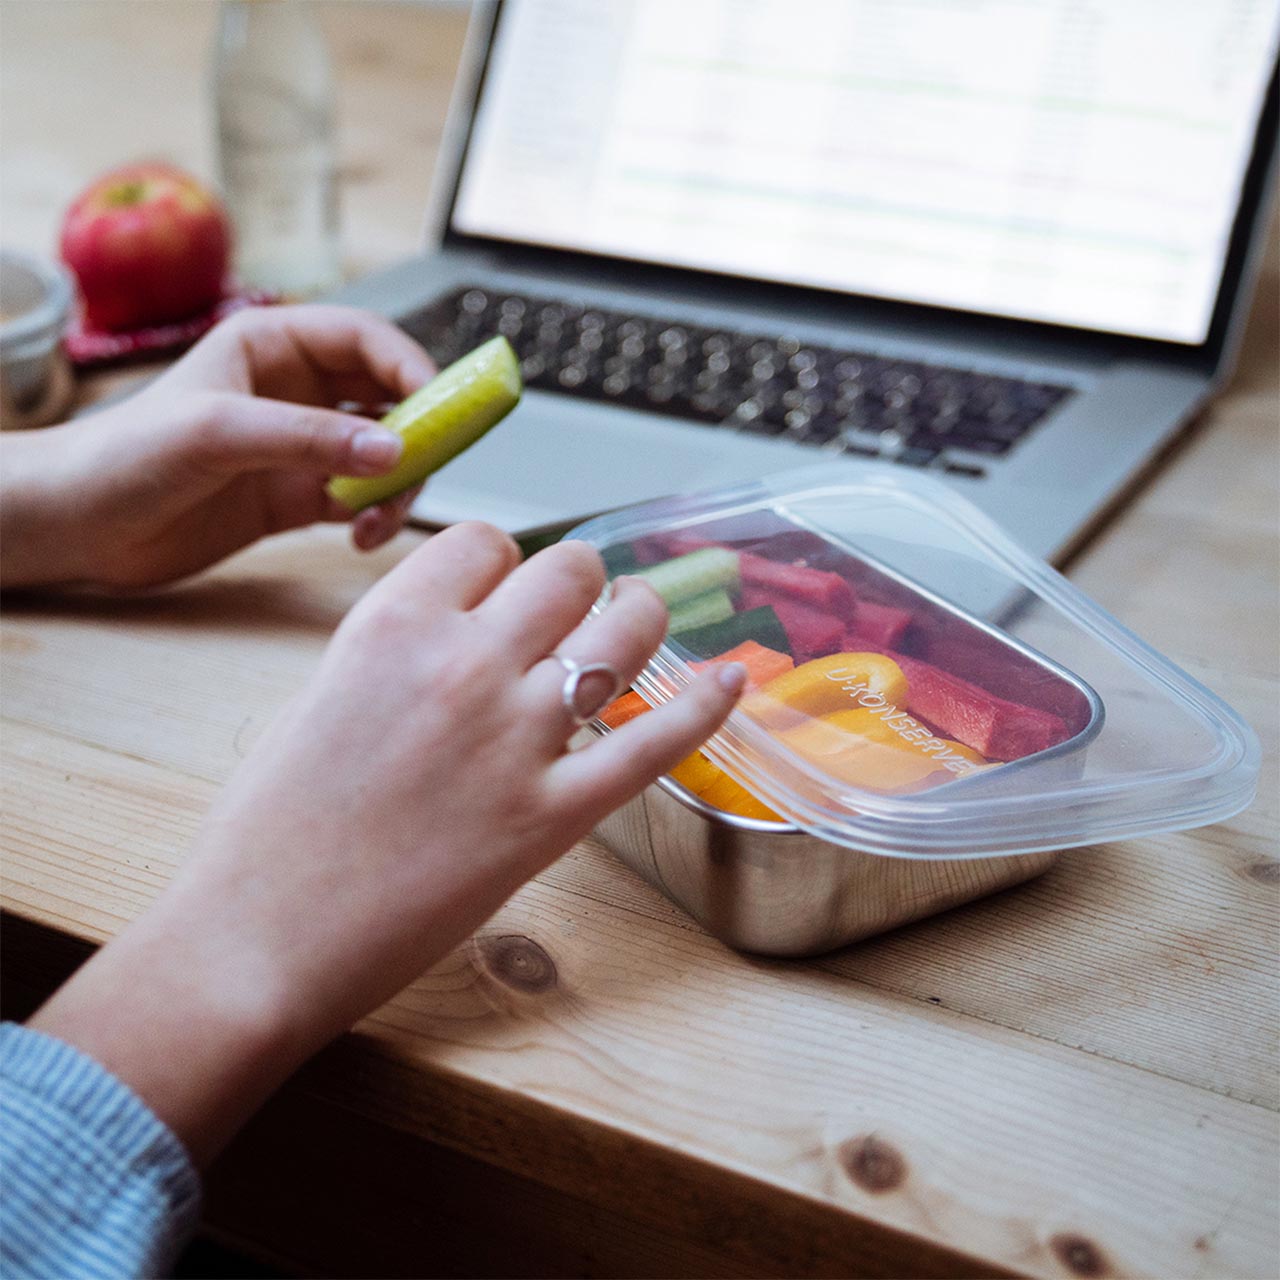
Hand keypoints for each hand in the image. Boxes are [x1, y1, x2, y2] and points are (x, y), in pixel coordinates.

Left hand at [0, 305, 435, 589]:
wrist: (78, 526)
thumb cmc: (126, 456)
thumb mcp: (219, 433)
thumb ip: (310, 439)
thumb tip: (396, 452)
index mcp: (272, 346)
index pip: (366, 340)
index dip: (412, 367)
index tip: (443, 406)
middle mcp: (295, 392)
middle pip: (388, 399)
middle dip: (417, 433)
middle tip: (426, 468)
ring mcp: (299, 447)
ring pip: (383, 456)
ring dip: (398, 486)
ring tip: (379, 520)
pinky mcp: (296, 497)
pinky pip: (362, 501)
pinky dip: (376, 518)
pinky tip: (362, 538)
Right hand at [28, 525, 746, 1163]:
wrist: (262, 938)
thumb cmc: (271, 828)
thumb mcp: (322, 699)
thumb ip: (398, 650)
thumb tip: (463, 629)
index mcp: (393, 624)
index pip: (486, 542)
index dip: (505, 559)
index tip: (509, 583)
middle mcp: (465, 662)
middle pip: (567, 570)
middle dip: (578, 578)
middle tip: (578, 603)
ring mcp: (517, 738)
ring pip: (622, 633)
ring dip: (640, 616)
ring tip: (641, 620)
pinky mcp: (554, 815)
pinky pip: (652, 742)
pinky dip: (703, 705)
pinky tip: (733, 677)